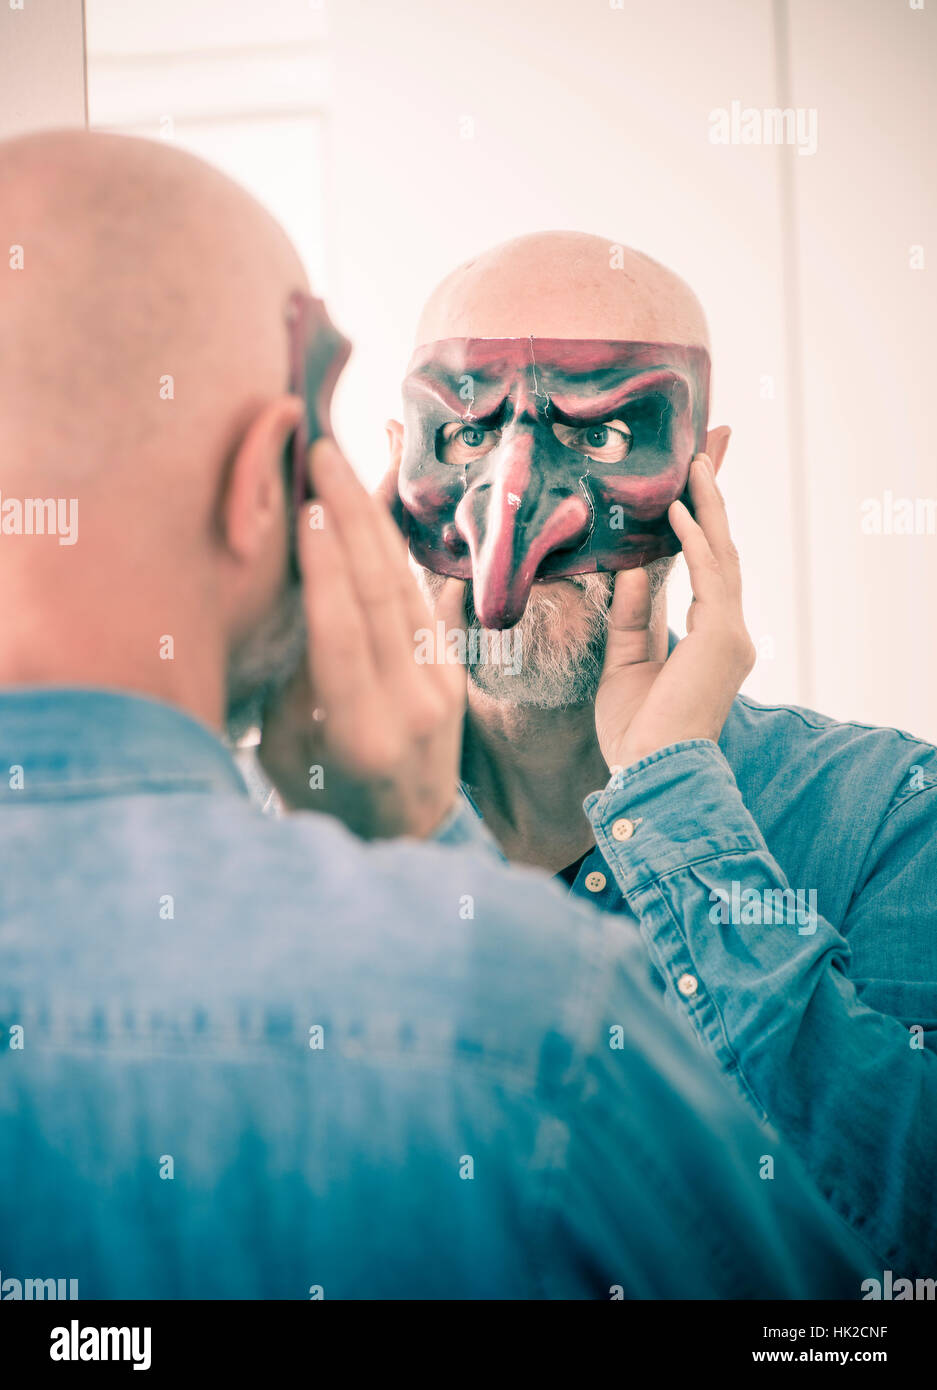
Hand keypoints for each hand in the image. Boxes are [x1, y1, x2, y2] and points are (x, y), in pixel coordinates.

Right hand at [259, 439, 466, 838]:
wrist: (410, 835)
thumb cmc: (327, 800)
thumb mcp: (287, 754)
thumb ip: (292, 680)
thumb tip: (295, 597)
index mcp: (360, 735)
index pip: (341, 635)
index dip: (325, 568)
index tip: (304, 509)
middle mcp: (410, 704)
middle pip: (381, 594)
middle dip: (350, 517)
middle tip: (323, 455)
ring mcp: (440, 685)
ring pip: (405, 585)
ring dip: (373, 519)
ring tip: (343, 465)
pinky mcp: (452, 669)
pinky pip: (420, 597)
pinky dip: (394, 547)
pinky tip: (373, 507)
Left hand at [595, 454, 755, 772]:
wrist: (651, 772)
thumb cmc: (636, 732)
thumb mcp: (625, 661)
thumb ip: (632, 614)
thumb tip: (632, 567)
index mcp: (708, 638)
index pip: (706, 568)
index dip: (703, 524)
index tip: (694, 485)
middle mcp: (728, 632)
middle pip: (721, 550)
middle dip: (715, 498)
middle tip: (711, 448)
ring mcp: (730, 634)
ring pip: (721, 555)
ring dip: (708, 505)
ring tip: (695, 462)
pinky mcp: (722, 638)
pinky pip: (708, 577)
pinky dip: (694, 541)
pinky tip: (678, 511)